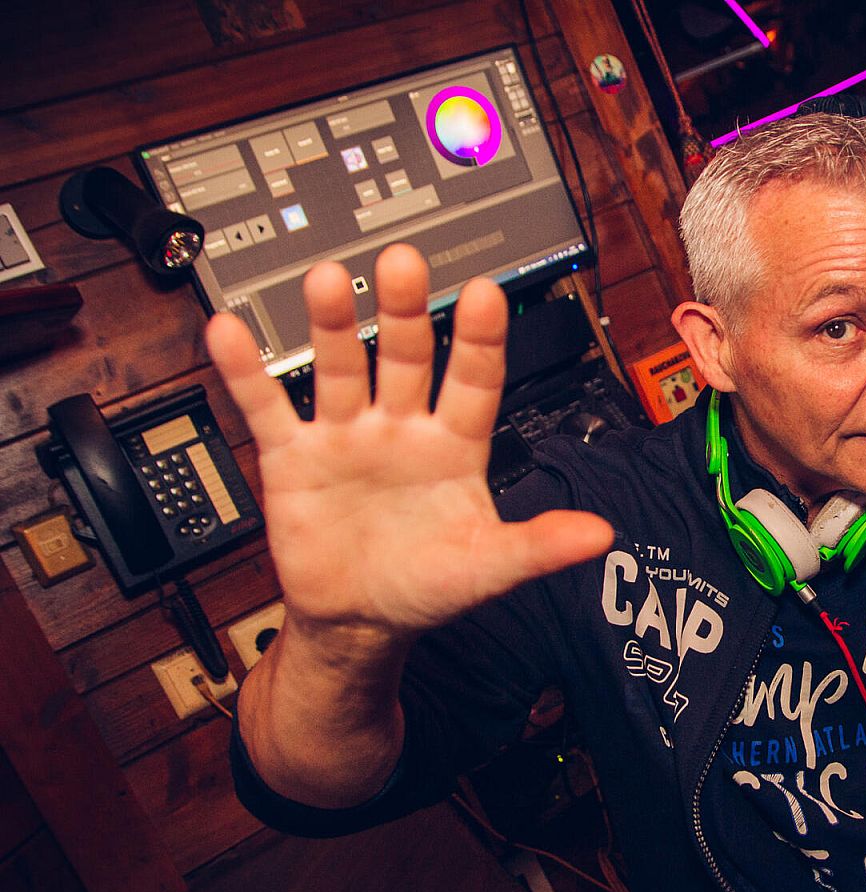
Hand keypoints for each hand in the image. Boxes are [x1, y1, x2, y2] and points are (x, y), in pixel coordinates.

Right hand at [205, 244, 612, 639]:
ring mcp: (347, 435)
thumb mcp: (488, 568)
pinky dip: (246, 372)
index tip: (487, 293)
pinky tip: (229, 330)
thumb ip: (540, 545)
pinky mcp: (293, 456)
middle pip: (405, 356)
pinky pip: (268, 407)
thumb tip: (601, 534)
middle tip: (404, 262)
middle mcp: (402, 427)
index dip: (480, 339)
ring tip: (328, 278)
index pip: (474, 380)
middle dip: (405, 311)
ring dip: (333, 324)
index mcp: (456, 446)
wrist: (359, 620)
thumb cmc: (427, 587)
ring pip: (341, 367)